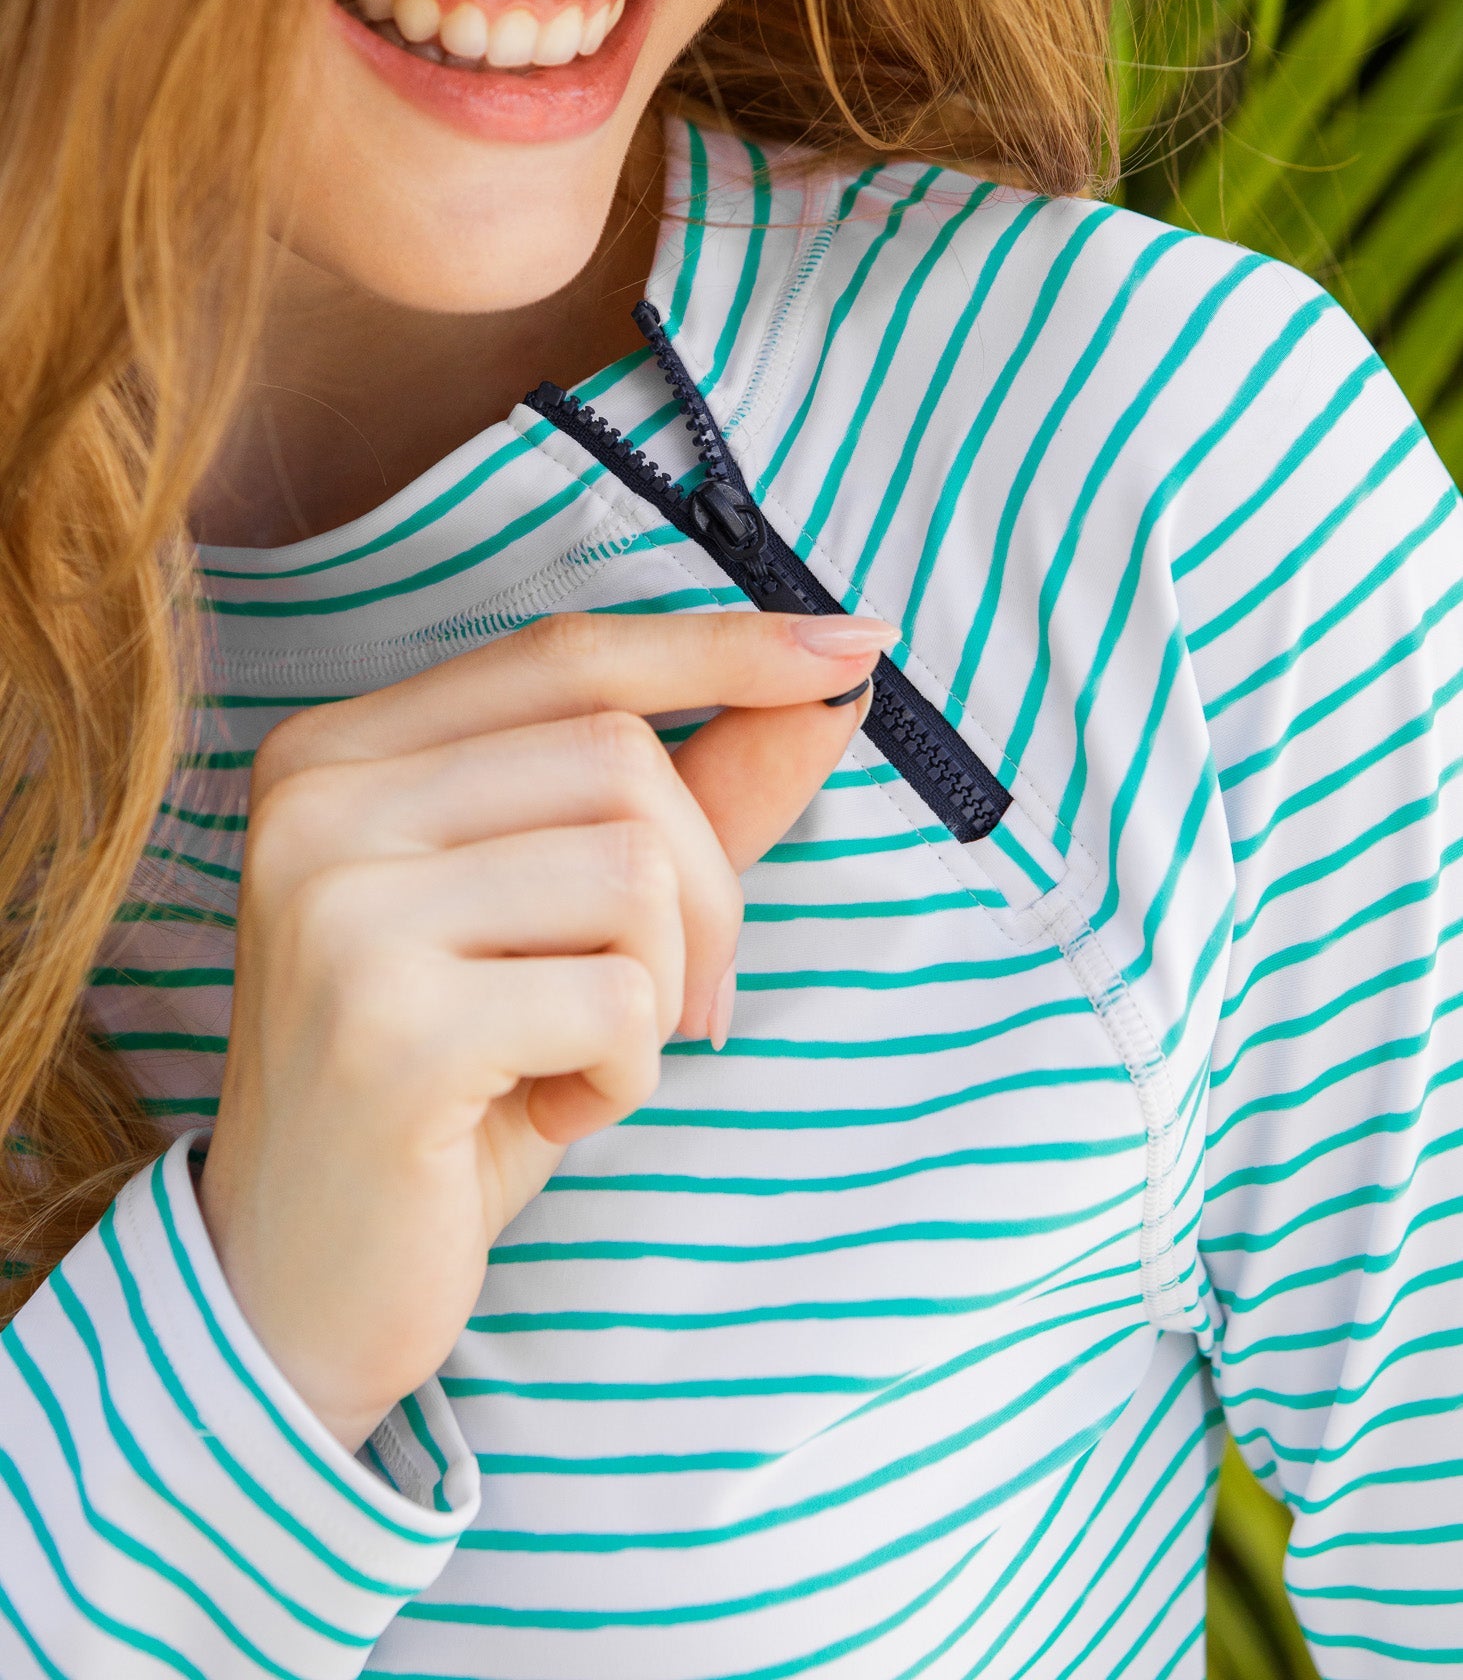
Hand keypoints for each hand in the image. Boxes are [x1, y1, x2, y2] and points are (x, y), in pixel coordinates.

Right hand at [198, 609, 891, 1450]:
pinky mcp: (385, 1024)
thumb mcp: (571, 924)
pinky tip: (551, 1108)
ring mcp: (338, 909)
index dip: (720, 648)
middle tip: (671, 1004)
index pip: (568, 656)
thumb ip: (693, 795)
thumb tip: (832, 684)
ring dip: (661, 987)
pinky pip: (615, 997)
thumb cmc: (450, 1088)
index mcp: (342, 753)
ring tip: (583, 1057)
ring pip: (634, 869)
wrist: (297, 1285)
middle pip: (622, 759)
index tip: (854, 643)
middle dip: (707, 890)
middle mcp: (318, 804)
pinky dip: (627, 1070)